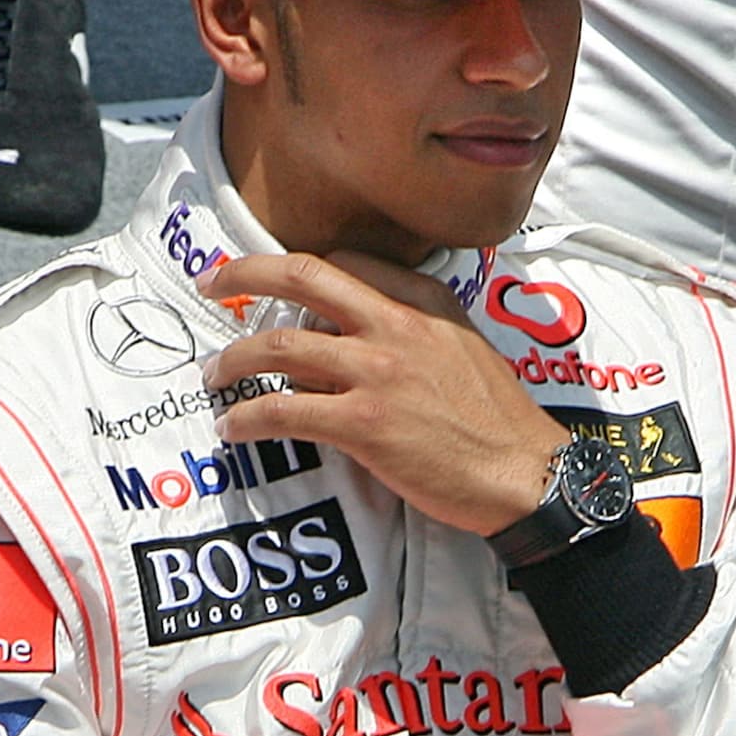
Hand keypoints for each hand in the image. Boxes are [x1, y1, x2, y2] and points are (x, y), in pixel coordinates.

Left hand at [198, 250, 567, 535]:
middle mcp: (396, 324)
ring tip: (214, 376)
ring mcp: (377, 373)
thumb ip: (408, 327)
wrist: (526, 474)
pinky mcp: (364, 424)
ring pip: (279, 348)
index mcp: (423, 300)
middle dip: (243, 275)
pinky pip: (283, 412)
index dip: (292, 267)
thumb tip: (342, 334)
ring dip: (233, 360)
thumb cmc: (496, 419)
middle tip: (209, 285)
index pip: (343, 262)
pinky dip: (247, 419)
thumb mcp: (462, 345)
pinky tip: (233, 428)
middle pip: (301, 278)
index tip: (261, 277)